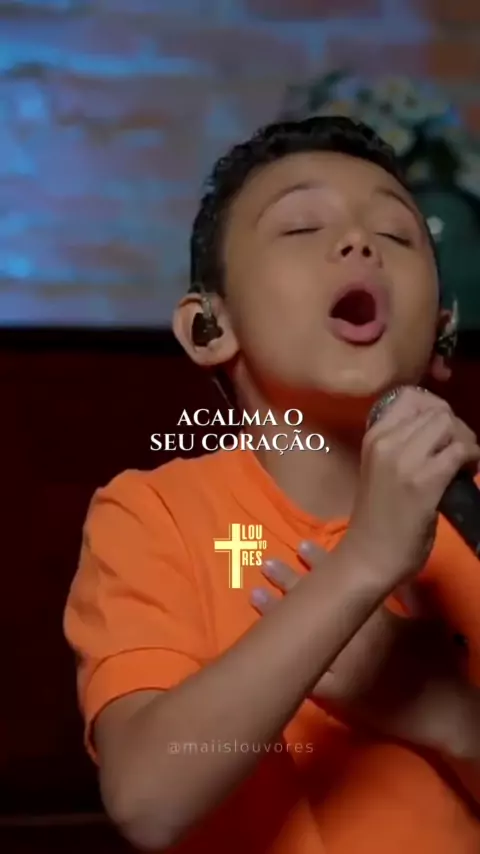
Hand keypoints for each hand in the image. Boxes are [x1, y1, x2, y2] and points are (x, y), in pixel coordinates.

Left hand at [252, 542, 472, 755]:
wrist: (441, 709)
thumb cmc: (438, 663)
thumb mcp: (430, 620)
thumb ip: (413, 594)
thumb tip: (398, 571)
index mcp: (375, 618)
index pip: (343, 584)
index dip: (321, 563)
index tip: (301, 544)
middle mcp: (355, 638)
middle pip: (317, 606)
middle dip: (290, 582)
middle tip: (266, 562)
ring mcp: (344, 667)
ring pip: (305, 638)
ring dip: (279, 616)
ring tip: (255, 595)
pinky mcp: (339, 695)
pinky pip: (308, 678)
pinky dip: (288, 665)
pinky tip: (264, 650)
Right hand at [347, 387, 479, 584]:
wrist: (369, 556)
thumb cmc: (377, 517)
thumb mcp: (382, 468)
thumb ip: (403, 444)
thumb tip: (440, 430)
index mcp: (374, 435)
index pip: (412, 397)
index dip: (435, 409)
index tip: (442, 433)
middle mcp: (386, 441)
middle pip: (436, 411)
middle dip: (456, 428)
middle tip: (459, 453)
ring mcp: (404, 460)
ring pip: (449, 426)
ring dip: (465, 442)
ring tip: (463, 464)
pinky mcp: (424, 482)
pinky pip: (459, 452)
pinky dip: (471, 459)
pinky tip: (466, 474)